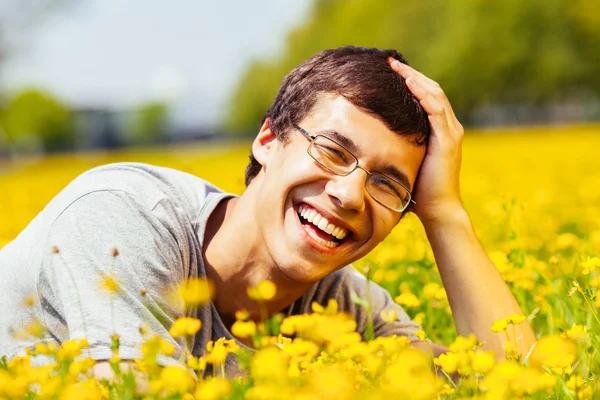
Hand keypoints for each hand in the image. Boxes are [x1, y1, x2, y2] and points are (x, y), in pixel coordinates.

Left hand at [388, 58, 464, 223]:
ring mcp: (450, 133)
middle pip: (432, 90)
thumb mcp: (407, 160)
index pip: (427, 98)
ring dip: (415, 79)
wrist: (437, 209)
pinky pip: (436, 110)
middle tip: (391, 63)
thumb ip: (399, 146)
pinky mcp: (447, 141)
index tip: (390, 73)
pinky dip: (422, 94)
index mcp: (440, 132)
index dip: (411, 83)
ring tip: (397, 68)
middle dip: (411, 75)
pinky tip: (408, 84)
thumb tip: (373, 139)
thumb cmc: (418, 190)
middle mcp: (449, 128)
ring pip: (435, 95)